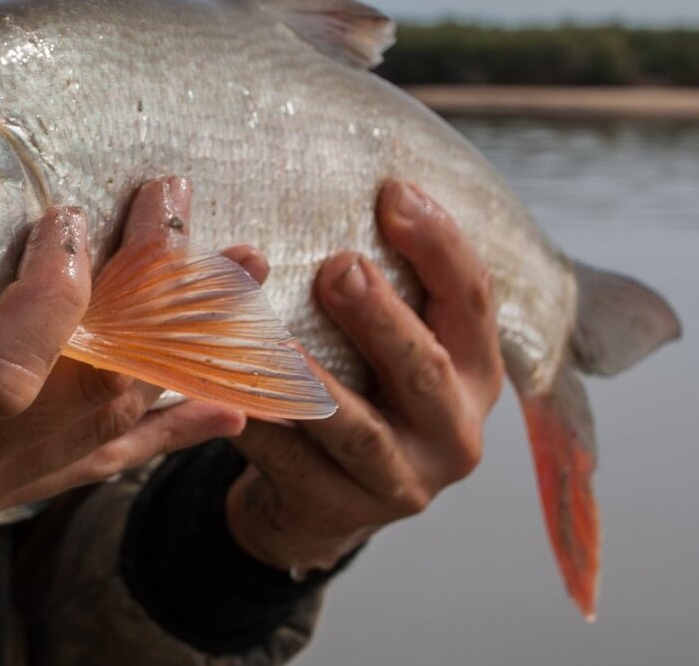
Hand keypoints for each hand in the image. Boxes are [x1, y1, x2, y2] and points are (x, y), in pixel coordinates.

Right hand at [0, 176, 244, 617]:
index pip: (4, 371)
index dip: (55, 296)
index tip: (74, 220)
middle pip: (85, 387)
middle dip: (151, 298)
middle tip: (194, 221)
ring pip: (110, 425)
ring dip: (184, 350)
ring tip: (243, 284)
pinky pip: (97, 470)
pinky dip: (165, 434)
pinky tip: (223, 408)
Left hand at [220, 180, 504, 571]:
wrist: (323, 502)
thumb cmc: (359, 394)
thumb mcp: (391, 347)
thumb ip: (386, 287)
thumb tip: (359, 186)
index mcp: (475, 373)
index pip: (474, 300)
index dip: (439, 245)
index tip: (393, 192)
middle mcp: (454, 431)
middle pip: (426, 368)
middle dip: (381, 318)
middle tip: (337, 268)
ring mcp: (402, 481)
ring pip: (357, 430)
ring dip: (313, 385)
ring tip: (273, 346)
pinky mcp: (341, 513)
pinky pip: (292, 467)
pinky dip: (256, 430)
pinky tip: (222, 398)